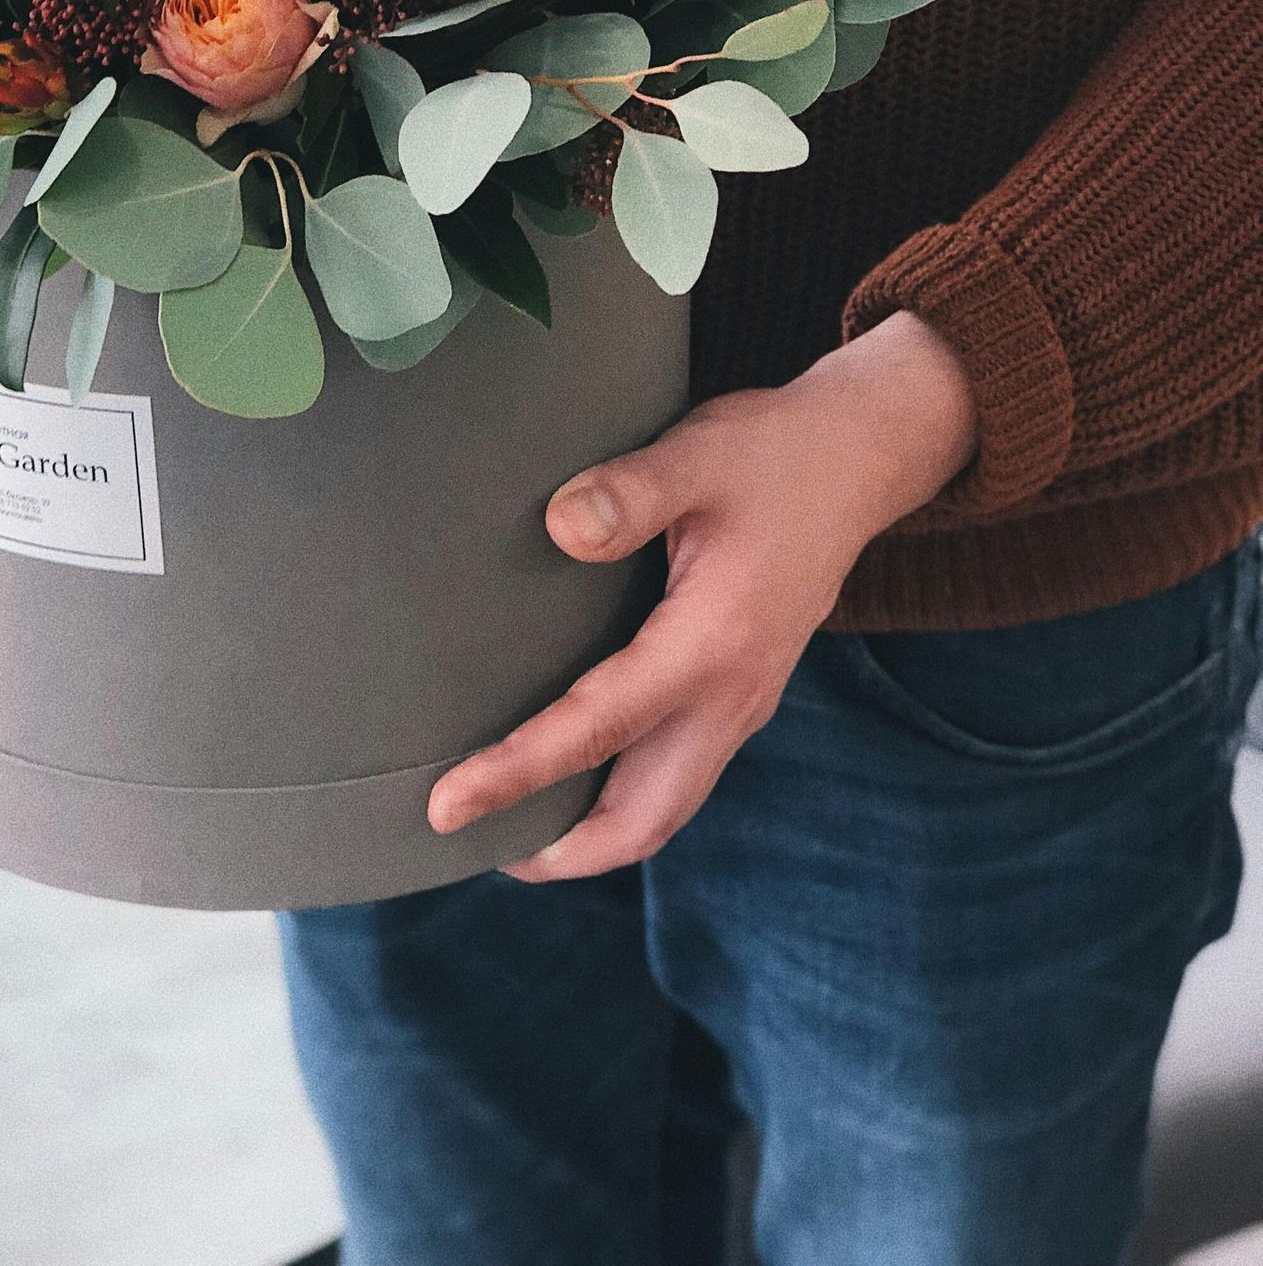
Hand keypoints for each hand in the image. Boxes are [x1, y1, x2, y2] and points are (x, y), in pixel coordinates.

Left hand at [426, 310, 975, 880]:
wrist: (860, 458)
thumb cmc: (771, 453)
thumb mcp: (698, 456)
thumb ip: (628, 493)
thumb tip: (560, 526)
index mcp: (712, 645)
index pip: (597, 730)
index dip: (517, 774)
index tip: (445, 805)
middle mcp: (732, 695)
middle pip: (642, 819)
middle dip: (558, 851)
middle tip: (470, 843)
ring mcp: (743, 701)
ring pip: (664, 808)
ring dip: (591, 836)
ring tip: (508, 829)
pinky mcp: (742, 691)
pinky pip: (678, 776)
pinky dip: (622, 798)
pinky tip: (575, 775)